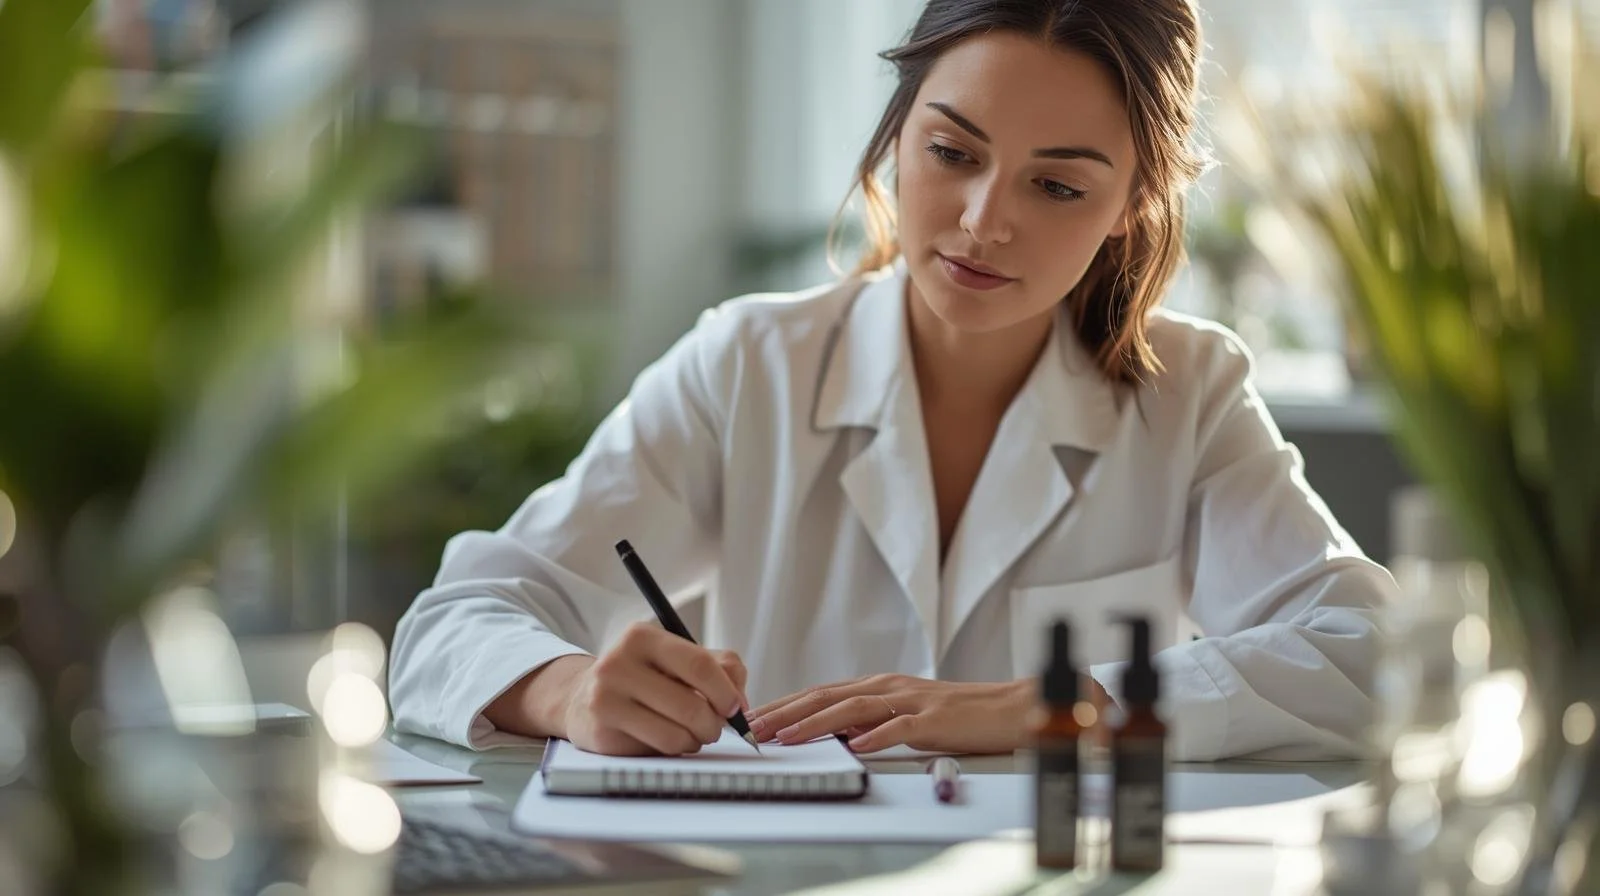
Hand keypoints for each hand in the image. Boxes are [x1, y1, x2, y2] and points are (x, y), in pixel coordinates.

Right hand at [488, 622, 748, 755]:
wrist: (581, 698)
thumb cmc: (643, 677)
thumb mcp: (676, 658)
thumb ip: (720, 667)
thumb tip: (741, 704)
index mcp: (641, 637)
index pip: (699, 665)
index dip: (726, 692)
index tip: (735, 707)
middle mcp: (618, 663)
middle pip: (693, 706)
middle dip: (715, 723)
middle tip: (715, 726)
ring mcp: (606, 698)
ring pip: (679, 733)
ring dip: (697, 739)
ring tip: (692, 732)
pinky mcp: (603, 731)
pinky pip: (661, 748)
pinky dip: (677, 748)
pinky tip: (671, 739)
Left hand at [747, 674, 1032, 754]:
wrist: (1007, 708)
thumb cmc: (956, 716)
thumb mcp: (904, 717)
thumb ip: (871, 722)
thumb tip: (833, 735)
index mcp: (880, 686)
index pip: (822, 693)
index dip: (787, 704)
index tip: (757, 719)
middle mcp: (889, 687)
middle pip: (829, 696)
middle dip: (788, 711)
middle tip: (756, 727)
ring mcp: (912, 700)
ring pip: (855, 708)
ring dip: (817, 722)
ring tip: (789, 736)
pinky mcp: (935, 718)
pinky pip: (901, 727)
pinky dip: (876, 736)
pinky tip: (856, 746)